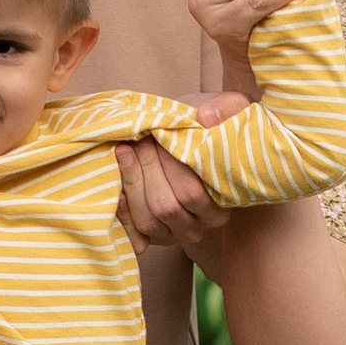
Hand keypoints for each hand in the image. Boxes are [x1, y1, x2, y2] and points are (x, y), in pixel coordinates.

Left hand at [116, 109, 247, 261]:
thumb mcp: (229, 107)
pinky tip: (116, 184)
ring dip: (131, 184)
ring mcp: (175, 234)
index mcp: (223, 202)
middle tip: (137, 141)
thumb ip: (224, 108)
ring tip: (124, 151)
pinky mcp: (153, 237)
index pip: (191, 192)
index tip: (154, 136)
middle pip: (166, 207)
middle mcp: (200, 225)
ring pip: (147, 220)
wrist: (190, 134)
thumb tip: (206, 116)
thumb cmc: (208, 125)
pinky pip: (134, 234)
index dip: (168, 164)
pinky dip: (122, 210)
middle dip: (146, 170)